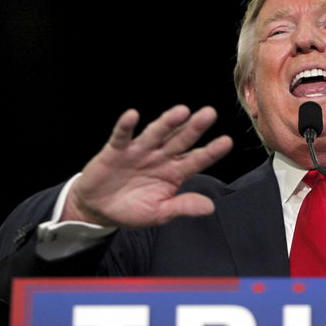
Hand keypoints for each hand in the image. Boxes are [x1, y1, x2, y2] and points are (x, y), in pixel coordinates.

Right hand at [61, 105, 232, 227]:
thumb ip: (182, 207)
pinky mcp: (116, 150)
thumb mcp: (159, 213)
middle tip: (210, 114)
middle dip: (194, 128)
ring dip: (167, 122)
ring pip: (156, 133)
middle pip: (180, 140)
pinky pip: (122, 136)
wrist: (99, 209)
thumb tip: (210, 207)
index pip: (197, 160)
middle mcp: (161, 157)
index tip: (227, 142)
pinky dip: (126, 126)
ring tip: (181, 111)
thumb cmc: (132, 209)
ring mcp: (139, 151)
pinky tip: (132, 115)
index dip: (211, 151)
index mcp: (175, 172)